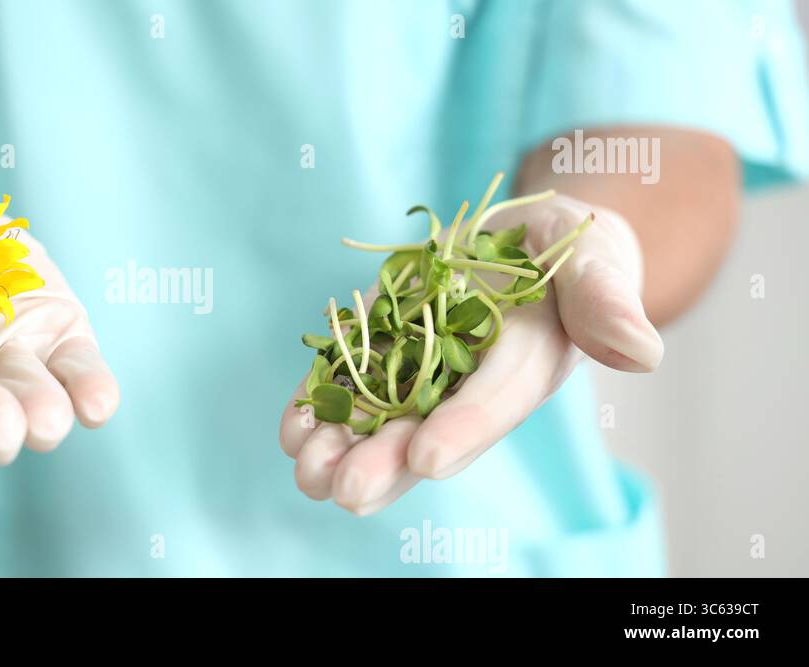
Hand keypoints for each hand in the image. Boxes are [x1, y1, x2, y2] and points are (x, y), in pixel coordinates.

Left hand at [278, 194, 662, 514]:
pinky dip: (318, 406)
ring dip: (342, 448)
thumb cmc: (572, 249)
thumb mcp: (595, 254)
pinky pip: (349, 386)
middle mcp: (471, 384)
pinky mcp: (385, 350)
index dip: (465, 427)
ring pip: (381, 421)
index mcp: (528, 364)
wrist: (527, 242)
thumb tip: (643, 354)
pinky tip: (292, 428)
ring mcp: (423, 371)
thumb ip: (606, 298)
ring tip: (307, 470)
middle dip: (387, 463)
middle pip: (429, 431)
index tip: (429, 456)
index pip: (497, 400)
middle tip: (346, 490)